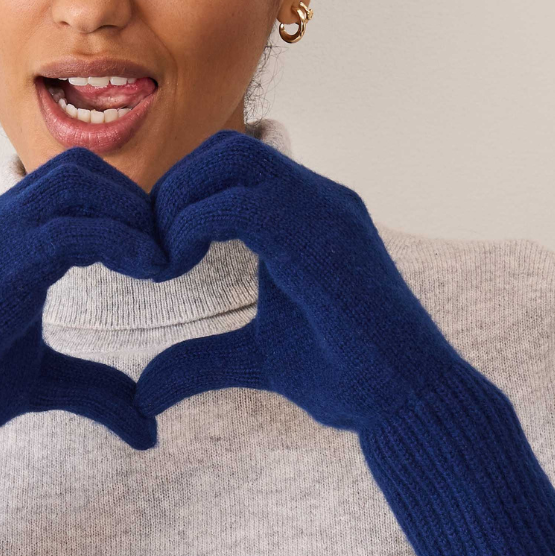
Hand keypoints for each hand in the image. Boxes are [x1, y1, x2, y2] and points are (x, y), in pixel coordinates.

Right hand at [0, 149, 167, 555]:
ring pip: (78, 183)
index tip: (164, 256)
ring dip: (132, 216)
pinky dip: (122, 241)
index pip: (76, 185)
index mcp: (4, 240)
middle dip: (136, 203)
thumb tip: (149, 427)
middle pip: (81, 169)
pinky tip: (150, 275)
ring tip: (164, 265)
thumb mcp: (43, 385)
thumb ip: (97, 390)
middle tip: (171, 255)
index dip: (127, 210)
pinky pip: (70, 227)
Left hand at [135, 131, 554, 555]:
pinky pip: (244, 201)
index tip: (152, 257)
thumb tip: (144, 392)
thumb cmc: (349, 381)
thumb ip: (199, 361)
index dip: (179, 199)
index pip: (229, 165)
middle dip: (172, 194)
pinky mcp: (328, 235)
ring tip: (161, 263)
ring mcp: (328, 210)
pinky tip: (178, 270)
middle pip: (224, 150)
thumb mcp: (253, 362)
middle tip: (148, 256)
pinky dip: (194, 226)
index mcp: (307, 215)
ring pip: (232, 160)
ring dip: (180, 205)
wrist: (410, 405)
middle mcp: (321, 199)